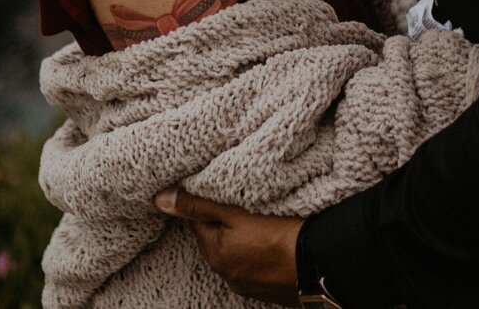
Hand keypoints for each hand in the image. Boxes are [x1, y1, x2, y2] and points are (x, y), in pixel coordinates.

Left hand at [155, 186, 301, 304]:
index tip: (216, 189)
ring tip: (259, 222)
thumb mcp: (235, 213)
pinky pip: (254, 267)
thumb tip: (159, 199)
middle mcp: (227, 275)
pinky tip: (272, 243)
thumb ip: (198, 205)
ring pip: (235, 254)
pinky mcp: (268, 291)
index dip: (204, 203)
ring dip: (241, 240)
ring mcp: (248, 286)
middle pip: (216, 240)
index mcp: (215, 254)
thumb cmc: (278, 235)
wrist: (318, 266)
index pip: (198, 222)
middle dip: (223, 223)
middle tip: (239, 202)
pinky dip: (257, 255)